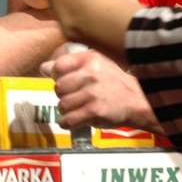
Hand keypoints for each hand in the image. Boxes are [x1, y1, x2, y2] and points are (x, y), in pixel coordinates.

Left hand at [40, 50, 160, 133]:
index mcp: (89, 59)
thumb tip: (44, 68)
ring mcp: (93, 93)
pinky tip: (74, 119)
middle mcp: (90, 74)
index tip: (63, 80)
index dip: (57, 76)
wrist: (138, 101)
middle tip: (74, 96)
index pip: (58, 66)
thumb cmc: (113, 82)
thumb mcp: (95, 64)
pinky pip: (69, 119)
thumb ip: (69, 65)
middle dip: (63, 94)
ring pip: (62, 105)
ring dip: (66, 110)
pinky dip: (68, 122)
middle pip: (58, 87)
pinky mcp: (95, 111)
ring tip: (78, 107)